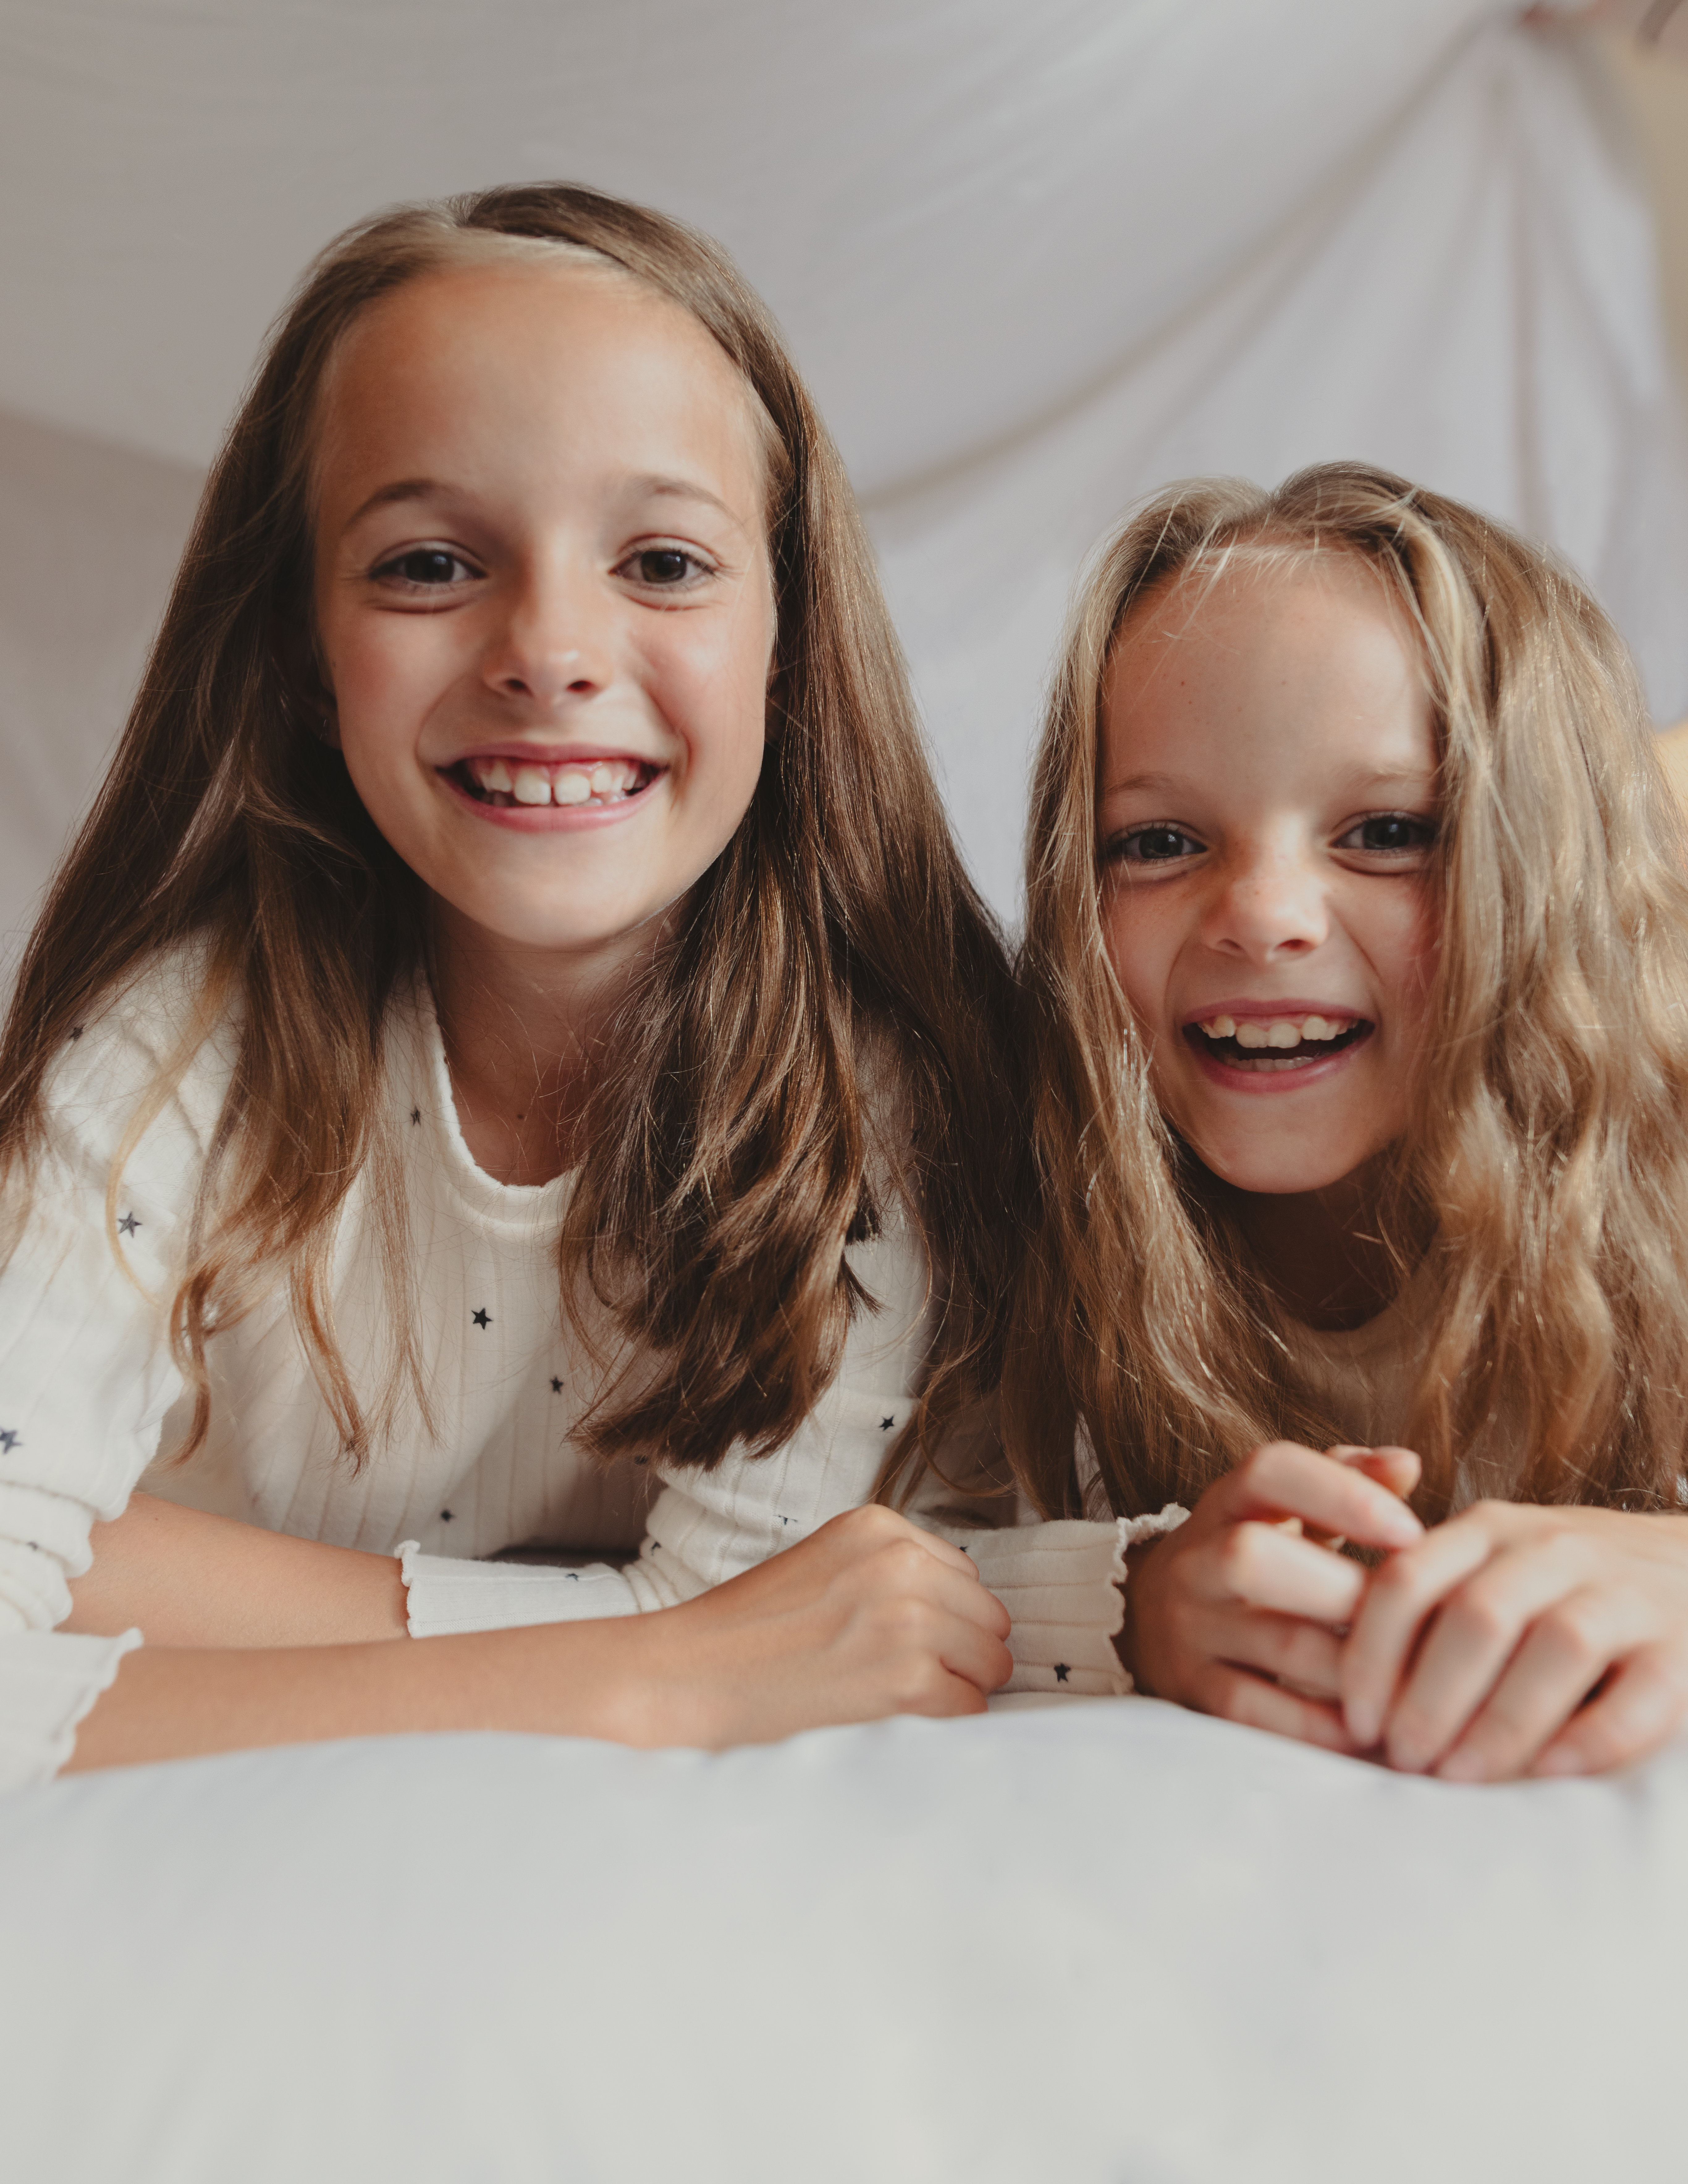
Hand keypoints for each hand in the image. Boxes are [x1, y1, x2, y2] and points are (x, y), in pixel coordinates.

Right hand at [645, 1504, 1013, 1746]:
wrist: (686, 1678)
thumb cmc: (750, 1633)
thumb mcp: (825, 1567)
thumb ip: (890, 1572)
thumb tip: (965, 1613)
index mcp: (878, 1526)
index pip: (964, 1576)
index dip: (942, 1617)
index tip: (899, 1642)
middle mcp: (900, 1564)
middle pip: (989, 1617)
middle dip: (960, 1653)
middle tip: (900, 1679)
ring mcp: (909, 1622)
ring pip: (990, 1663)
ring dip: (956, 1689)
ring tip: (892, 1700)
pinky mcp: (910, 1682)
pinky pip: (971, 1709)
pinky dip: (941, 1725)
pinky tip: (889, 1722)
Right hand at [1123, 1441, 1424, 1751]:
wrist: (1150, 1619)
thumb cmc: (1253, 1556)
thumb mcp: (1286, 1510)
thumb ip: (1346, 1479)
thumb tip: (1407, 1462)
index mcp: (1227, 1503)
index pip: (1269, 1472)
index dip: (1341, 1494)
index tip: (1412, 1531)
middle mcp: (1196, 1561)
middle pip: (1255, 1559)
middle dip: (1348, 1591)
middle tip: (1421, 1619)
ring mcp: (1190, 1629)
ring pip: (1280, 1645)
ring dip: (1360, 1665)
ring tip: (1422, 1678)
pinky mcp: (1195, 1692)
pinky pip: (1262, 1714)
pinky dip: (1325, 1727)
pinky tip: (1375, 1729)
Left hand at [1341, 1501, 1687, 1780]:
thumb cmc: (1563, 1589)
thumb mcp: (1490, 1570)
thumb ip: (1427, 1607)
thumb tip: (1337, 1692)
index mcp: (1490, 1529)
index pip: (1408, 1580)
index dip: (1371, 1654)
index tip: (1354, 1721)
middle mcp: (1554, 1548)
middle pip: (1476, 1617)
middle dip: (1429, 1697)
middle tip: (1402, 1760)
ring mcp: (1625, 1592)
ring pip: (1555, 1648)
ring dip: (1499, 1722)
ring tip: (1458, 1777)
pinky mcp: (1682, 1645)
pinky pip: (1639, 1693)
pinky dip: (1589, 1737)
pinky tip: (1547, 1776)